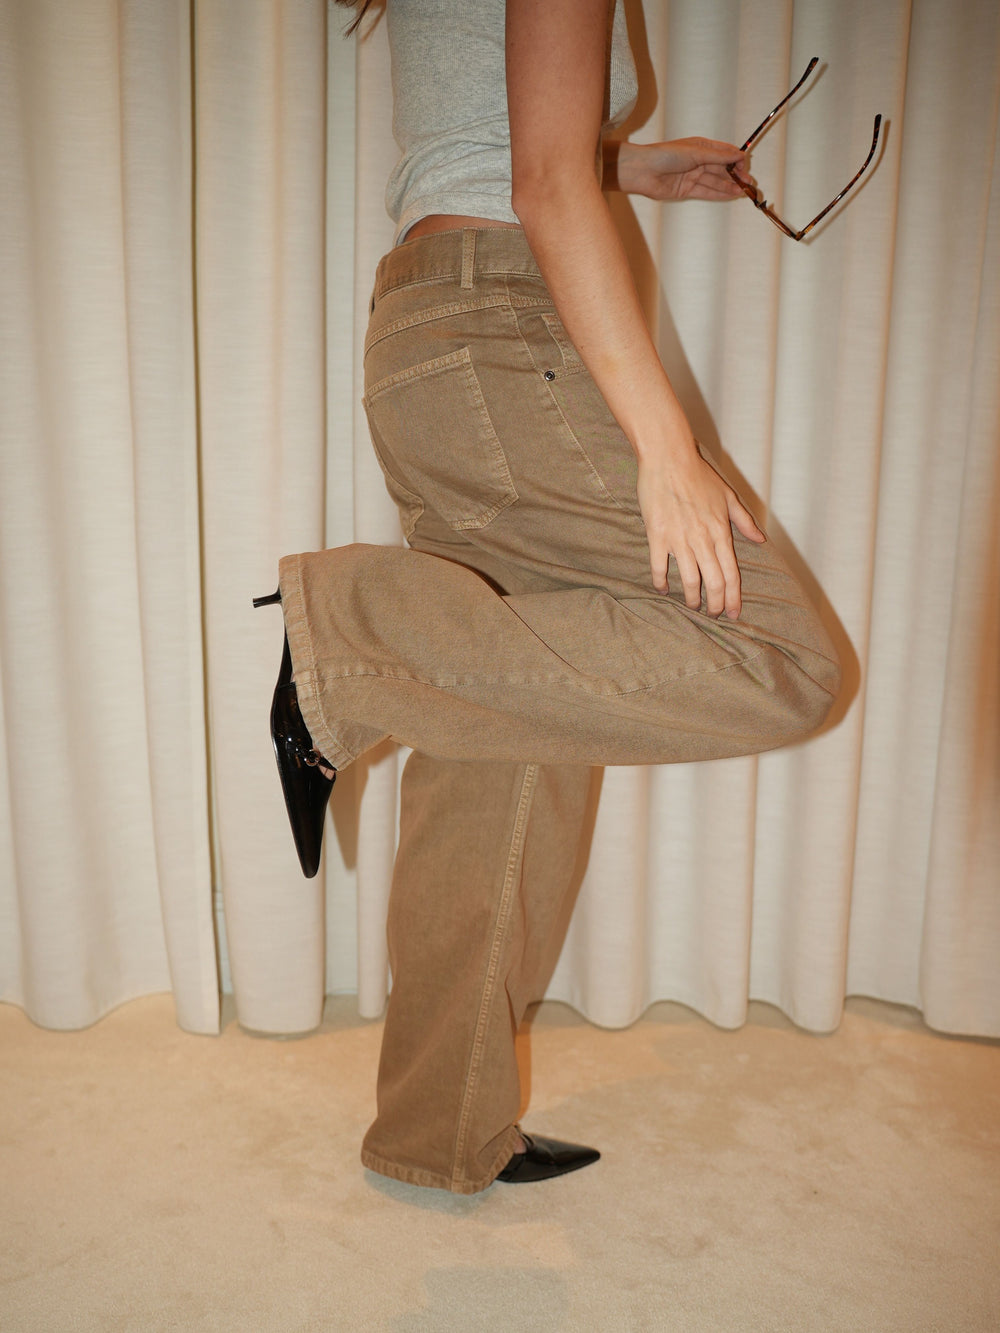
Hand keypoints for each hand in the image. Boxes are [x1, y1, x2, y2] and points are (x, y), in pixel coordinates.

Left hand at [610, 137, 749, 201]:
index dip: (736, 159)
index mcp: (701, 146)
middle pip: (721, 169)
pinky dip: (719, 193)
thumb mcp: (696, 152)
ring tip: (744, 191)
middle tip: (749, 183)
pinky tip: (731, 194)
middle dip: (736, 176)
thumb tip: (739, 154)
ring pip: (715, 182)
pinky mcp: (686, 190)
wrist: (643, 171)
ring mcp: (692, 176)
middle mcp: (698, 160)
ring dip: (730, 186)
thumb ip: (718, 156)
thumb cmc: (666, 155)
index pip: (724, 153)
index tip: (745, 166)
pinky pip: (706, 192)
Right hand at [636, 443, 764, 618]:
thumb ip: (745, 521)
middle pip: (713, 582)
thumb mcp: (728, 496)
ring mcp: (679, 540)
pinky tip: (663, 590)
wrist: (669, 459)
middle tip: (714, 615)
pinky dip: (661, 583)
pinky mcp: (657, 536)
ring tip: (693, 607)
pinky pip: (659, 568)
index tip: (733, 613)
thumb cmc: (699, 475)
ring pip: (689, 580)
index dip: (733, 597)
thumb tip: (761, 540)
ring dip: (692, 598)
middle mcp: (702, 540)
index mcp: (721, 532)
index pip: (732, 574)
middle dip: (715, 605)